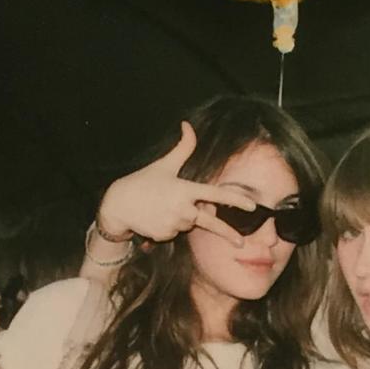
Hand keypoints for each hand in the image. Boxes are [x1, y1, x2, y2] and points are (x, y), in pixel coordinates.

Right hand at [96, 122, 255, 247]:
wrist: (118, 205)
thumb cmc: (142, 182)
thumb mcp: (164, 165)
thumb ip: (182, 148)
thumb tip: (188, 125)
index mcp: (185, 190)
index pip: (215, 195)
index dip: (235, 200)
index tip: (251, 205)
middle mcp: (182, 209)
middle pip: (210, 222)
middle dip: (227, 233)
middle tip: (241, 243)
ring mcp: (174, 224)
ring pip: (188, 224)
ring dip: (182, 218)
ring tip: (162, 207)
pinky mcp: (165, 236)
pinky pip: (175, 233)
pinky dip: (170, 226)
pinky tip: (156, 217)